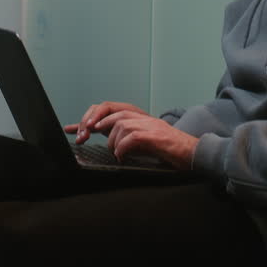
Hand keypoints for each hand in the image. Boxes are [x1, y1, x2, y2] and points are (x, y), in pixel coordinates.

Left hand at [64, 103, 198, 169]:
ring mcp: (148, 124)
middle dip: (92, 125)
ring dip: (113, 142)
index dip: (89, 117)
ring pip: (118, 126)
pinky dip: (122, 149)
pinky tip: (123, 157)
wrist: (193, 154)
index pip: (108, 109)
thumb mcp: (142, 142)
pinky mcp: (153, 136)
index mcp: (137, 117)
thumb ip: (124, 138)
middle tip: (83, 138)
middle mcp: (141, 117)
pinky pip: (130, 138)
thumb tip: (104, 142)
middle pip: (109, 112)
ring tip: (118, 154)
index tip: (73, 130)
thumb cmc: (167, 151)